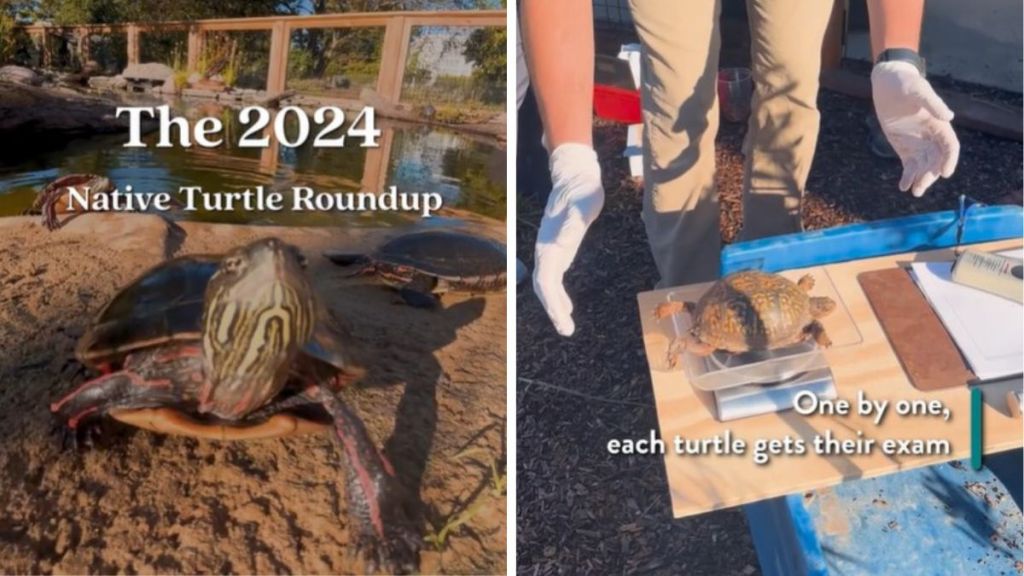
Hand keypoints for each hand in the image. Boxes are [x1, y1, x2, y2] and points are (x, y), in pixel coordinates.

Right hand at [533, 144, 603, 335]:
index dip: (553, 302)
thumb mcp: (582, 205)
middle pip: (544, 288)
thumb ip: (573, 223)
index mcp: (550, 244)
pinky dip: (559, 296)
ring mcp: (551, 251)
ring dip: (555, 307)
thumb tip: (564, 242)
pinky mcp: (559, 251)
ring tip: (566, 328)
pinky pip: (554, 279)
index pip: (546, 281)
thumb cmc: (582, 191)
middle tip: (566, 332)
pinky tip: (568, 309)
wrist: (575, 177)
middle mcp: (546, 250)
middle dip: (553, 311)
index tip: (562, 319)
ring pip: (547, 286)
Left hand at [871, 61, 959, 196]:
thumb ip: (932, 103)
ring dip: (920, 179)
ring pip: (923, 166)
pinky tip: (903, 186)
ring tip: (914, 191)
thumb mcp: (918, 91)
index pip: (949, 146)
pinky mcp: (904, 146)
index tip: (945, 173)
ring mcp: (917, 142)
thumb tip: (948, 117)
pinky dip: (907, 176)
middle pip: (936, 161)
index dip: (949, 160)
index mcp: (939, 124)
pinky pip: (909, 165)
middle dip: (930, 175)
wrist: (888, 82)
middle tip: (920, 188)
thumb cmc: (906, 83)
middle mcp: (931, 136)